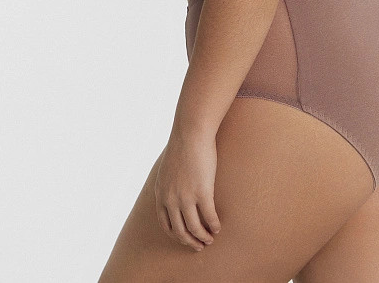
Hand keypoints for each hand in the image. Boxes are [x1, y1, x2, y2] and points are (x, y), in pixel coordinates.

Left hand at [154, 127, 221, 250]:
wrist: (190, 133)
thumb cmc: (182, 145)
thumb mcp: (167, 168)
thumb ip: (169, 182)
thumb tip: (176, 188)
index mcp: (161, 194)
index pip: (166, 225)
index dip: (177, 235)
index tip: (186, 239)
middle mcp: (170, 200)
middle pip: (180, 231)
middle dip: (190, 241)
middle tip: (199, 246)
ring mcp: (186, 197)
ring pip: (195, 228)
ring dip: (203, 237)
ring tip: (210, 240)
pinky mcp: (202, 192)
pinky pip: (209, 217)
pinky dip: (214, 226)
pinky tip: (218, 228)